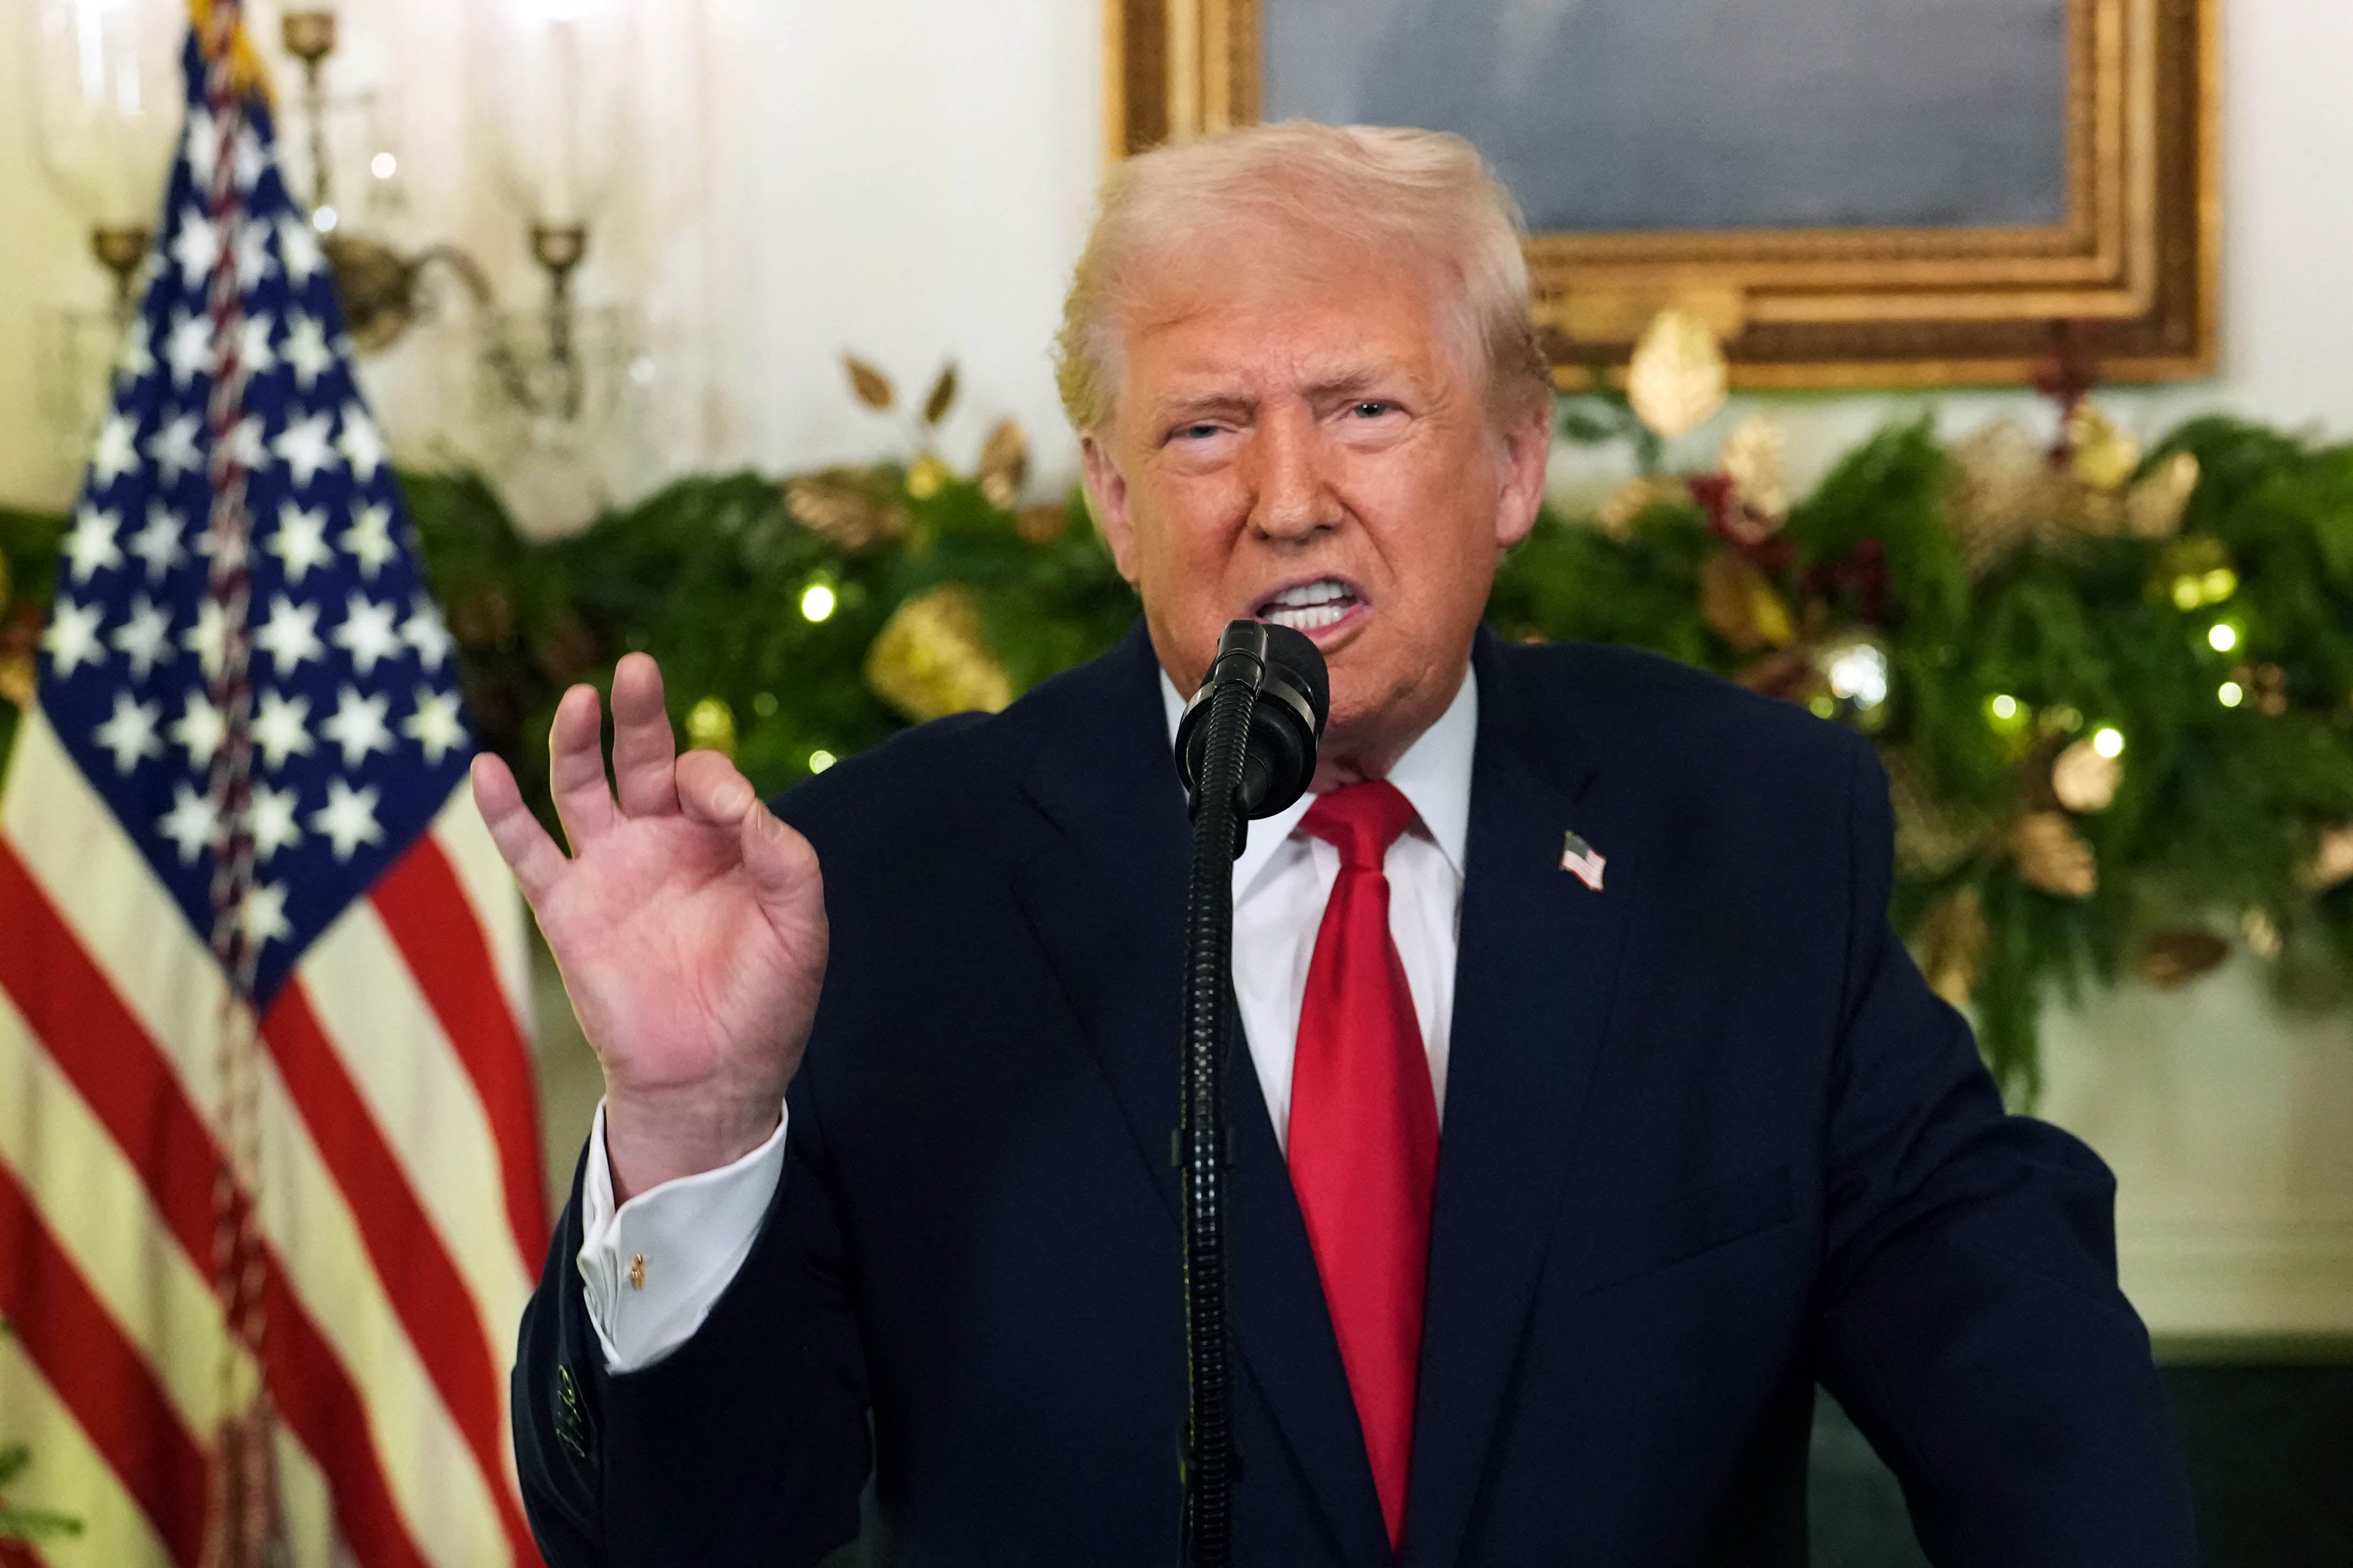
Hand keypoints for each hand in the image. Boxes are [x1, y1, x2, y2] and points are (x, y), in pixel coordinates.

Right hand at [471, 653, 827, 1201]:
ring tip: (582, 699)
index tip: (728, 810)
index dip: (716, 781)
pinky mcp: (568, 909)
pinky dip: (502, 811)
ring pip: (583, 788)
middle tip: (638, 669)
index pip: (708, 777)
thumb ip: (783, 853)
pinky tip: (485, 768)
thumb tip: (735, 796)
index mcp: (722, 839)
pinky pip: (527, 852)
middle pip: (645, 757)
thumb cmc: (766, 1002)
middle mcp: (662, 841)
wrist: (714, 1079)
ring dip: (578, 742)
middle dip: (641, 714)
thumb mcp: (800, 923)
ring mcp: (610, 871)